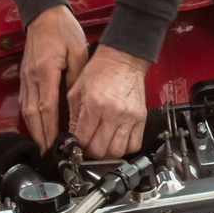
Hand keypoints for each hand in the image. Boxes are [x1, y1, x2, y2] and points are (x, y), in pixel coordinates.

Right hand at [18, 5, 88, 146]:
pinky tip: (36, 125)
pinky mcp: (25, 75)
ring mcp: (26, 76)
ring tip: (42, 144)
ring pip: (27, 109)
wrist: (44, 13)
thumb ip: (76, 77)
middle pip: (33, 114)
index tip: (54, 143)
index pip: (47, 107)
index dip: (49, 129)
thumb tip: (77, 100)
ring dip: (34, 129)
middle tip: (46, 153)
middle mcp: (32, 76)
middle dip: (39, 136)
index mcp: (46, 71)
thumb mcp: (78, 51)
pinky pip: (26, 101)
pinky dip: (31, 116)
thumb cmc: (62, 29)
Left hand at [67, 45, 151, 159]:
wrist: (123, 59)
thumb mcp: (77, 91)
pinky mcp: (141, 118)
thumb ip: (73, 116)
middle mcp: (113, 113)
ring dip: (107, 153)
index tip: (75, 143)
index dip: (76, 145)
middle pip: (100, 150)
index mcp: (95, 105)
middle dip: (89, 152)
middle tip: (87, 145)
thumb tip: (72, 137)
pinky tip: (116, 141)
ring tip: (101, 145)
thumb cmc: (100, 71)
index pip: (82, 139)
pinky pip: (134, 145)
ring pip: (117, 152)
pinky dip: (124, 149)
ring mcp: (129, 117)